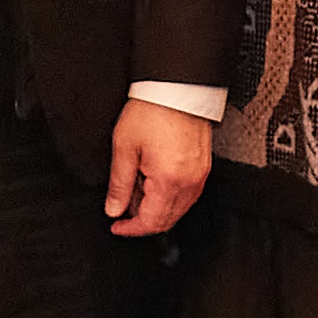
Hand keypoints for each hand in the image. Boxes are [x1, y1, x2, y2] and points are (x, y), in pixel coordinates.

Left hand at [104, 98, 211, 237]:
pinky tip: (153, 180)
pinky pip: (187, 194)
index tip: (118, 226)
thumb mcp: (124, 148)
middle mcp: (189, 182)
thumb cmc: (153, 110)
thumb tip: (114, 208)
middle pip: (167, 220)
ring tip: (137, 186)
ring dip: (155, 207)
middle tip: (123, 207)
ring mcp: (199, 175)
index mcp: (169, 180)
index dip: (131, 229)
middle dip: (142, 219)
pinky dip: (168, 195)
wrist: (177, 89)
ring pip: (177, 209)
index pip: (151, 222)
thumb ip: (119, 184)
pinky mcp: (203, 167)